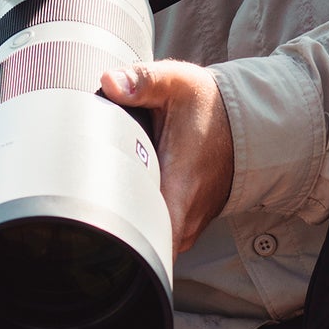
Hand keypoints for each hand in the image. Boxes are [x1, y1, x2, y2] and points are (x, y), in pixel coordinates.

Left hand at [98, 59, 234, 257]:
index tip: (93, 223)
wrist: (245, 123)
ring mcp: (187, 224)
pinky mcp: (185, 223)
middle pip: (141, 247)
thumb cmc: (211, 106)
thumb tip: (110, 83)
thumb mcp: (177, 83)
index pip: (153, 241)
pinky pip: (159, 235)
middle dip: (110, 229)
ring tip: (105, 195)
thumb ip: (142, 81)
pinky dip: (140, 220)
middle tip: (84, 199)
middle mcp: (185, 215)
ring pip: (150, 243)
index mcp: (179, 186)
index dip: (120, 240)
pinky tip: (126, 196)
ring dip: (126, 223)